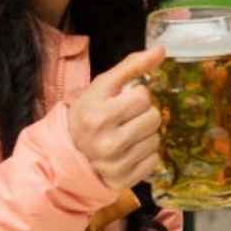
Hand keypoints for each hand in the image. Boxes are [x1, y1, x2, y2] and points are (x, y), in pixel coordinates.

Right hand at [68, 47, 165, 190]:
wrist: (69, 152)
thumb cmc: (89, 113)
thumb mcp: (103, 86)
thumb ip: (132, 65)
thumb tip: (161, 49)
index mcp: (98, 114)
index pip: (143, 96)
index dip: (137, 95)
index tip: (123, 100)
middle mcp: (106, 142)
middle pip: (154, 118)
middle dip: (145, 114)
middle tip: (128, 118)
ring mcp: (115, 164)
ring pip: (156, 140)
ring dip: (147, 134)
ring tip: (128, 134)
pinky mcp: (123, 180)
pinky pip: (154, 160)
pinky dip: (147, 154)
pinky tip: (130, 151)